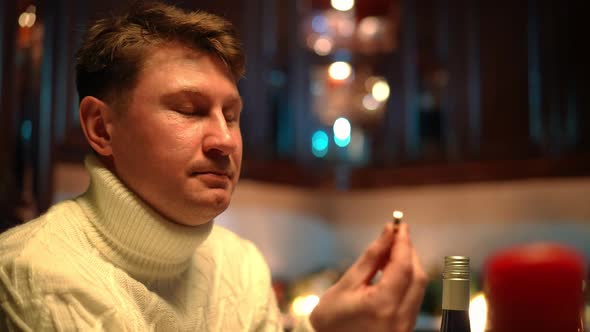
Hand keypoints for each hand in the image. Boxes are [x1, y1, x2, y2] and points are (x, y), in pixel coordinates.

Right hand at [309, 223, 427, 331]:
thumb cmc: (332, 320)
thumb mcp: (346, 284)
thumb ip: (370, 258)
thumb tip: (388, 232)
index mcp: (382, 305)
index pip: (403, 266)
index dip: (403, 242)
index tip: (399, 225)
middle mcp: (401, 317)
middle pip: (418, 276)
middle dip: (409, 253)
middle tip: (396, 237)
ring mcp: (406, 326)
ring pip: (419, 288)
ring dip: (409, 266)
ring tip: (390, 254)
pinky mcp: (406, 329)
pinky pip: (414, 299)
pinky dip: (407, 281)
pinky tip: (392, 274)